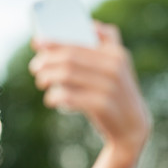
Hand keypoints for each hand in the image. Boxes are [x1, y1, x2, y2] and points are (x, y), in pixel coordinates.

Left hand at [29, 21, 150, 152]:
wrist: (132, 126)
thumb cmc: (111, 93)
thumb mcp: (112, 67)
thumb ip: (94, 48)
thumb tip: (49, 41)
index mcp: (116, 52)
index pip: (78, 42)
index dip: (54, 41)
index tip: (36, 42)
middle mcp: (115, 67)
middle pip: (70, 58)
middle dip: (47, 61)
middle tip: (35, 67)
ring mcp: (110, 86)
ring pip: (67, 75)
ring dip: (47, 77)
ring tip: (40, 82)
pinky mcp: (103, 106)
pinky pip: (70, 96)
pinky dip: (55, 96)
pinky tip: (50, 99)